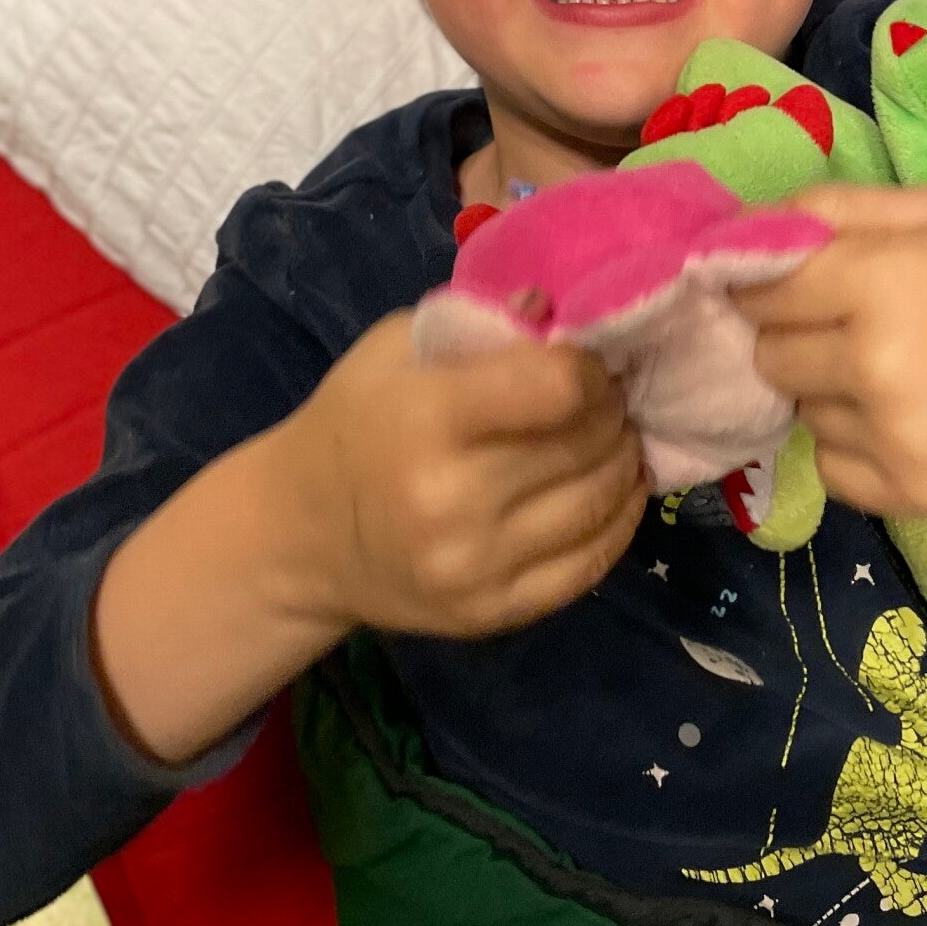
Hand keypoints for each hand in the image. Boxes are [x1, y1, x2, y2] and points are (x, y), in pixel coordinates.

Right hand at [279, 310, 649, 637]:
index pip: (556, 387)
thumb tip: (559, 311)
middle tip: (613, 395)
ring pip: (597, 504)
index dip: (589, 368)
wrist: (301, 538)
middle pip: (585, 445)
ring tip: (621, 436)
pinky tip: (620, 491)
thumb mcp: (394, 351)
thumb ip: (479, 324)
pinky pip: (589, 567)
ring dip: (625, 461)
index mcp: (428, 420)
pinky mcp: (492, 613)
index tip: (588, 362)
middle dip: (613, 411)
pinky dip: (619, 522)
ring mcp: (475, 567)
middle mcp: (454, 501)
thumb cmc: (354, 423)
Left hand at [735, 183, 926, 517]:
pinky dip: (856, 448)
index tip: (791, 288)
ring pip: (806, 415)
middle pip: (771, 358)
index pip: (759, 292)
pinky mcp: (920, 495)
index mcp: (874, 280)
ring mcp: (898, 438)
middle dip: (796, 339)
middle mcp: (877, 364)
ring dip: (832, 394)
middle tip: (854, 328)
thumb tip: (733, 236)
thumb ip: (826, 212)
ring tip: (903, 372)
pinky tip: (911, 418)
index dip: (768, 286)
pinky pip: (837, 472)